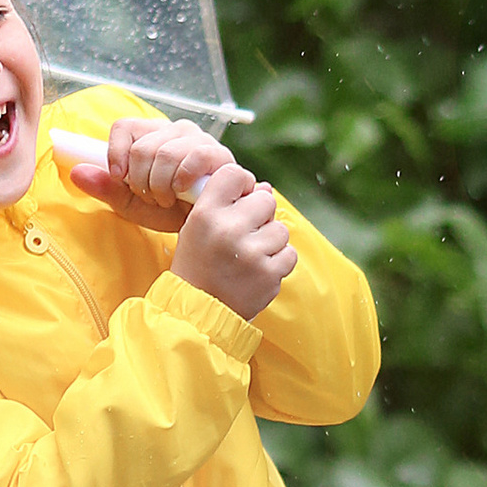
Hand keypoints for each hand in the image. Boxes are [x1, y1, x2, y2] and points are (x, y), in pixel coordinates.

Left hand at [71, 117, 237, 227]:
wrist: (207, 227)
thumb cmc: (171, 212)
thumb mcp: (132, 204)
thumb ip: (106, 188)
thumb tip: (75, 172)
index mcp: (151, 134)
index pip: (123, 127)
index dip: (115, 153)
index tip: (119, 178)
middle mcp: (174, 130)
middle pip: (141, 147)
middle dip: (140, 181)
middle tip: (151, 198)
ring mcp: (198, 138)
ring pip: (164, 153)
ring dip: (160, 185)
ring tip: (167, 200)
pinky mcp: (219, 153)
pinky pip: (193, 157)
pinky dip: (181, 180)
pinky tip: (182, 193)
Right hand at [168, 164, 297, 320]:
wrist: (198, 313)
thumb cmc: (199, 265)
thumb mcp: (198, 228)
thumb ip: (228, 203)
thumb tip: (266, 188)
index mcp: (206, 213)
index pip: (235, 174)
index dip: (242, 185)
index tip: (239, 201)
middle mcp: (228, 229)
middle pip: (265, 200)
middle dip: (259, 216)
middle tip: (244, 237)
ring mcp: (251, 253)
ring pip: (280, 229)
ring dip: (270, 242)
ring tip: (249, 258)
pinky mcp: (269, 274)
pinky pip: (289, 254)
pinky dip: (278, 262)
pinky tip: (258, 271)